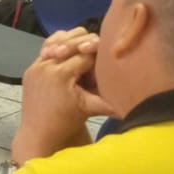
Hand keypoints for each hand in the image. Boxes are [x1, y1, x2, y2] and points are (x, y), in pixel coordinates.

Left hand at [14, 27, 113, 163]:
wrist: (40, 132)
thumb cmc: (66, 122)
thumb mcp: (91, 108)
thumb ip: (113, 99)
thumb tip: (142, 99)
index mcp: (60, 74)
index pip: (87, 53)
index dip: (100, 54)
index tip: (109, 58)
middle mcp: (45, 65)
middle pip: (72, 41)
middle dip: (87, 44)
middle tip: (98, 51)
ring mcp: (35, 65)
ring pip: (58, 40)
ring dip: (73, 43)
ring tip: (85, 50)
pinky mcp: (31, 67)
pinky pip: (47, 48)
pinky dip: (59, 46)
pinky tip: (71, 51)